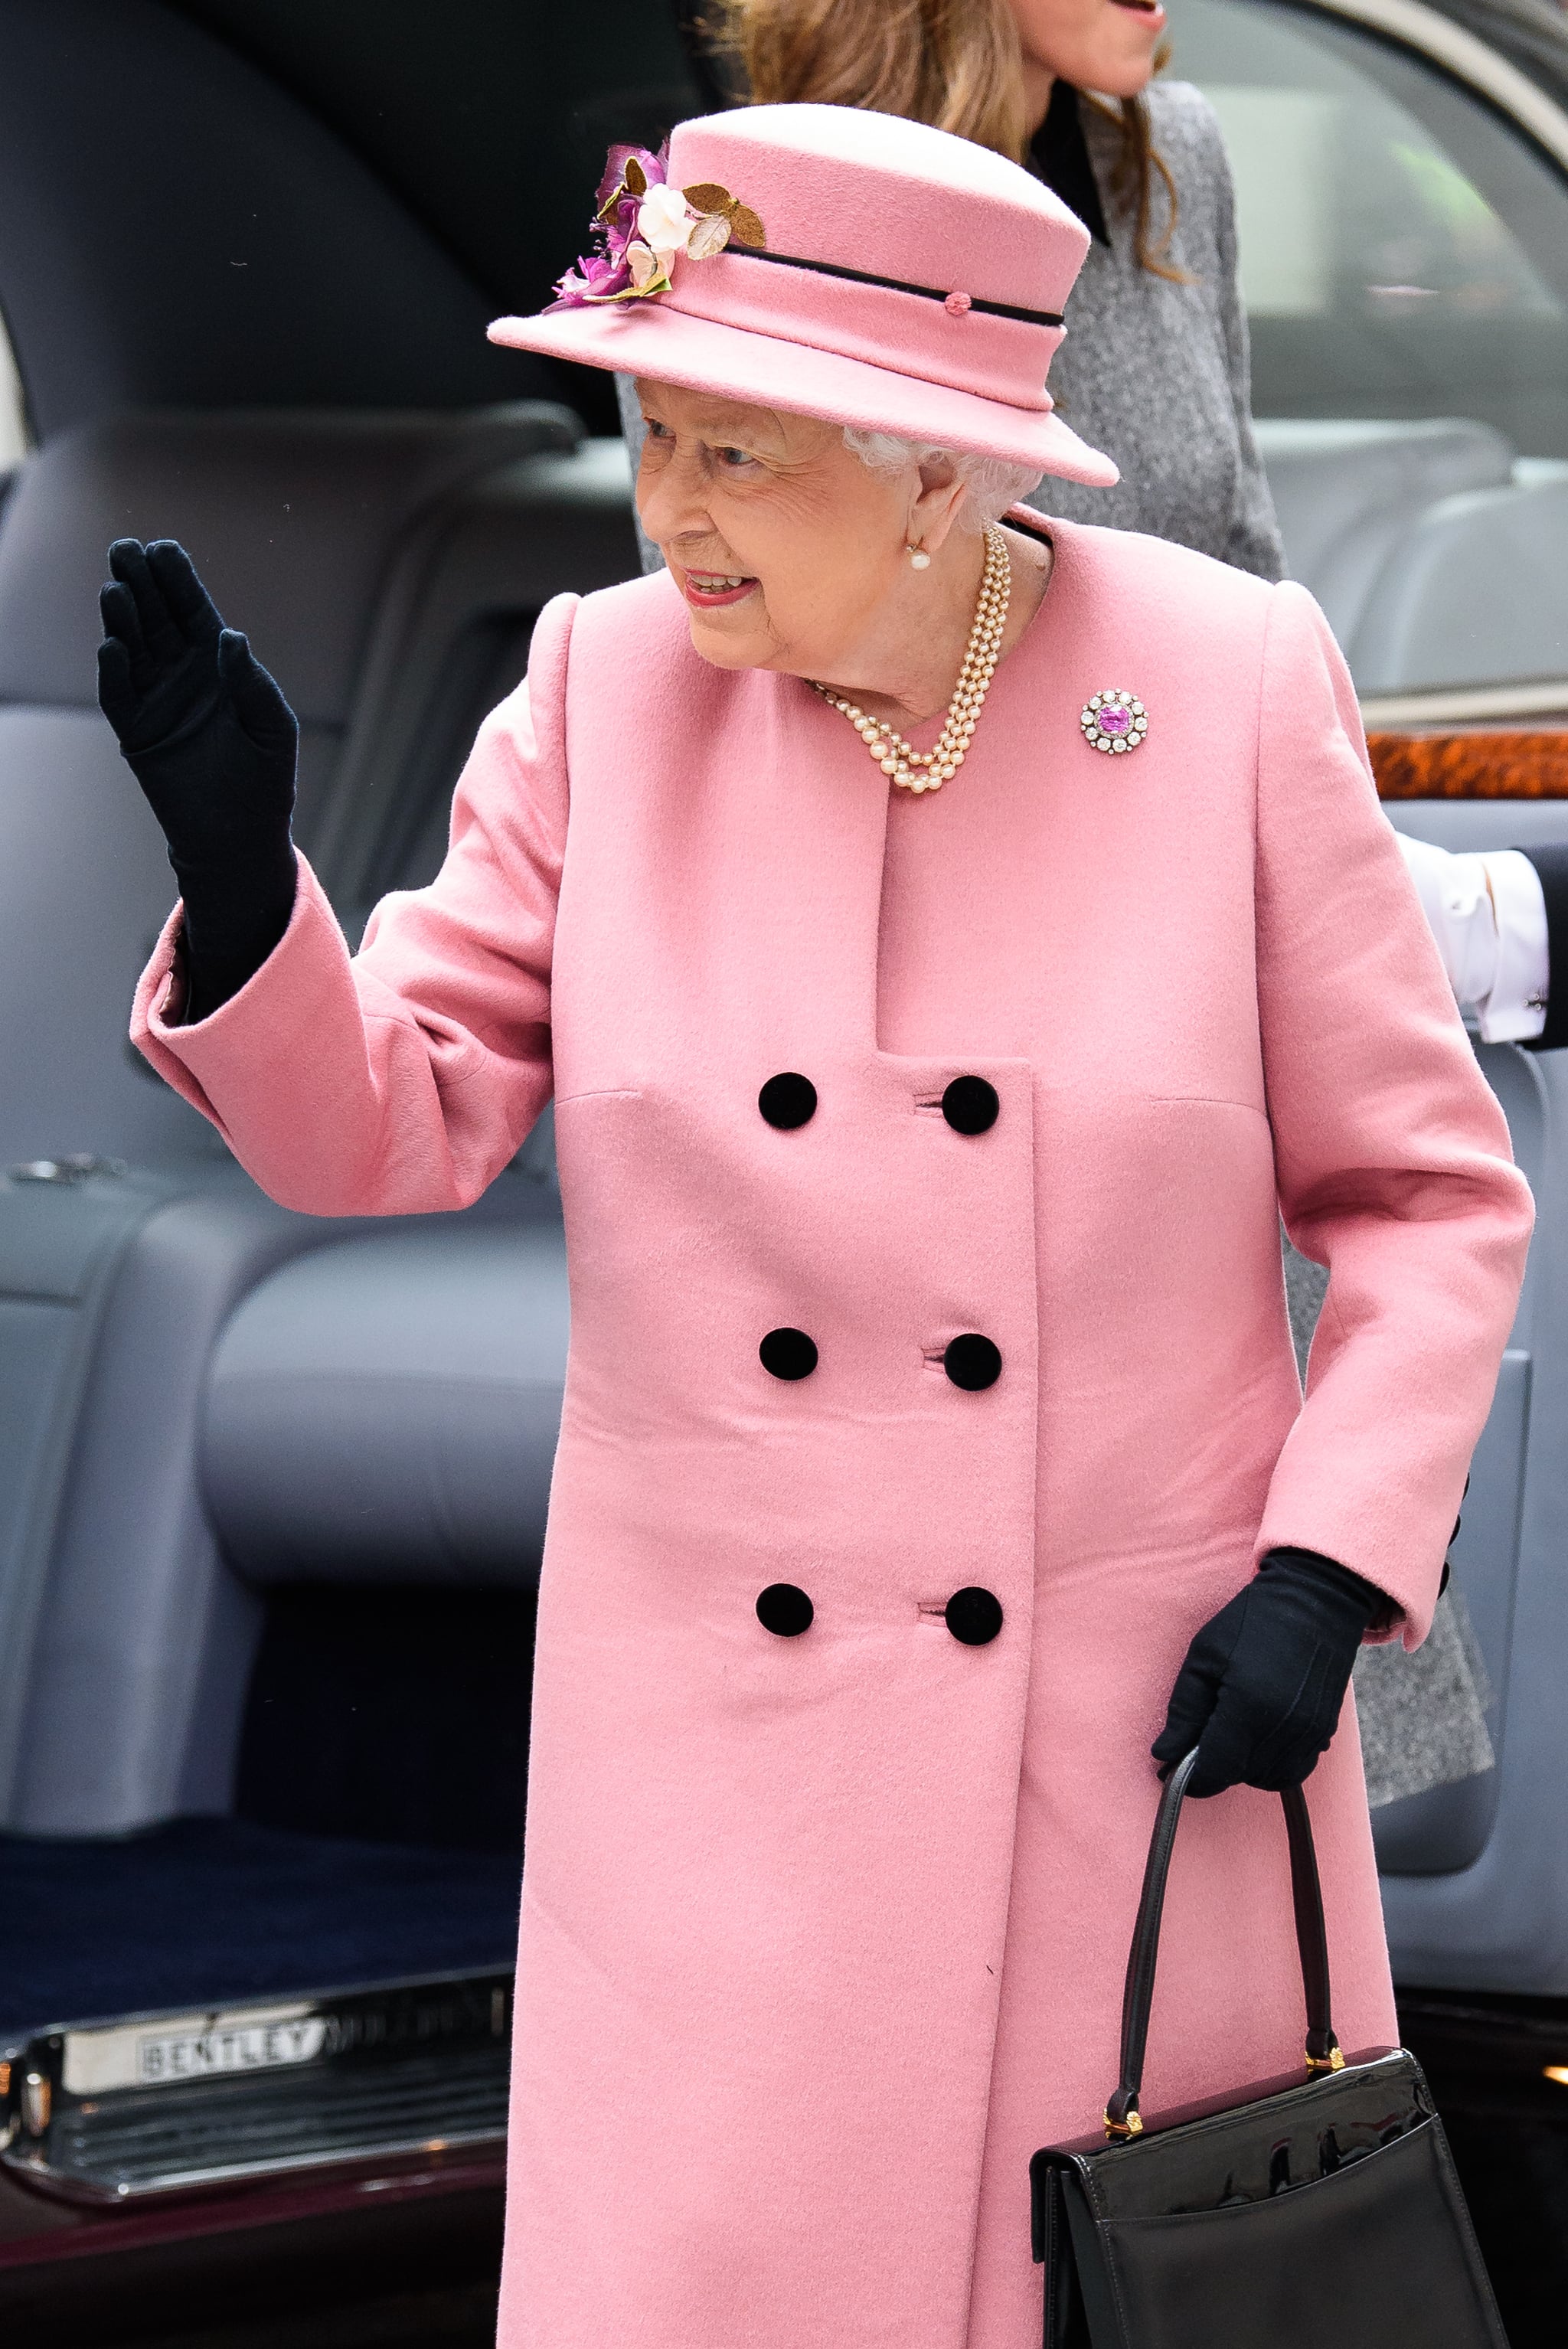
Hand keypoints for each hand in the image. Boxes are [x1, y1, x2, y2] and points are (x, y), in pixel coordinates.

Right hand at [98, 538, 297, 1020]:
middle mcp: (182, 675)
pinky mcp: (137, 732)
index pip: (194, 613)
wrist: (240, 837)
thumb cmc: (266, 779)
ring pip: (133, 648)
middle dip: (142, 584)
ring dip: (123, 618)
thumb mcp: (272, 727)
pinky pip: (119, 695)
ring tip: (117, 590)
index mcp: (219, 666)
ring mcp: (156, 701)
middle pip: (156, 618)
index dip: (178, 580)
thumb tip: (230, 636)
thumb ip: (252, 682)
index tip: (165, 548)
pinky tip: (113, 645)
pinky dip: (115, 671)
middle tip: (126, 549)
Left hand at [1152, 1548, 1382, 1796]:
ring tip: (1229, 1734)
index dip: (1190, 1778)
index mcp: (1247, 1707)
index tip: (1171, 1769)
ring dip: (1243, 1769)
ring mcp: (1309, 1734)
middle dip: (1214, 1768)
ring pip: (1267, 1779)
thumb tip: (1164, 1755)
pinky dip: (1271, 1766)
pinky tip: (1257, 1739)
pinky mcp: (1324, 1733)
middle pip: (1239, 1777)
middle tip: (1199, 1739)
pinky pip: (1293, 1771)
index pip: (1215, 1769)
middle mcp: (1283, 1728)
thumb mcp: (1204, 1657)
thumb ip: (1183, 1712)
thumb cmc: (1252, 1622)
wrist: (1314, 1602)